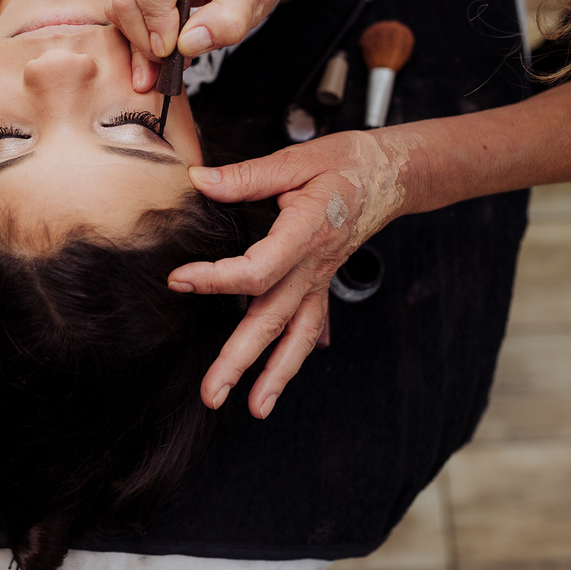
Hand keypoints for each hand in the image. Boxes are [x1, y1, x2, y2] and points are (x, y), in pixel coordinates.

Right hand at [106, 0, 302, 92]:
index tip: (172, 49)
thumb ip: (226, 23)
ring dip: (138, 37)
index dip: (155, 18)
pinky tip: (160, 45)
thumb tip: (187, 45)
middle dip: (143, 37)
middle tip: (170, 62)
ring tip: (167, 56)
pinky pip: (124, 1)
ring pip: (119, 0)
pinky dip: (137, 30)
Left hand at [169, 130, 420, 417]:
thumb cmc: (345, 165)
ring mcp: (320, 280)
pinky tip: (276, 383)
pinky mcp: (321, 284)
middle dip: (241, 360)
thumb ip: (247, 176)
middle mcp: (313, 266)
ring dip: (275, 375)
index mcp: (305, 233)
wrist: (391, 175)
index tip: (179, 281)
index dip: (216, 279)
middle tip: (212, 392)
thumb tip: (201, 180)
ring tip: (253, 409)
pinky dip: (293, 357)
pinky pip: (308, 328)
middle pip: (273, 320)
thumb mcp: (296, 161)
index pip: (258, 270)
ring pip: (296, 335)